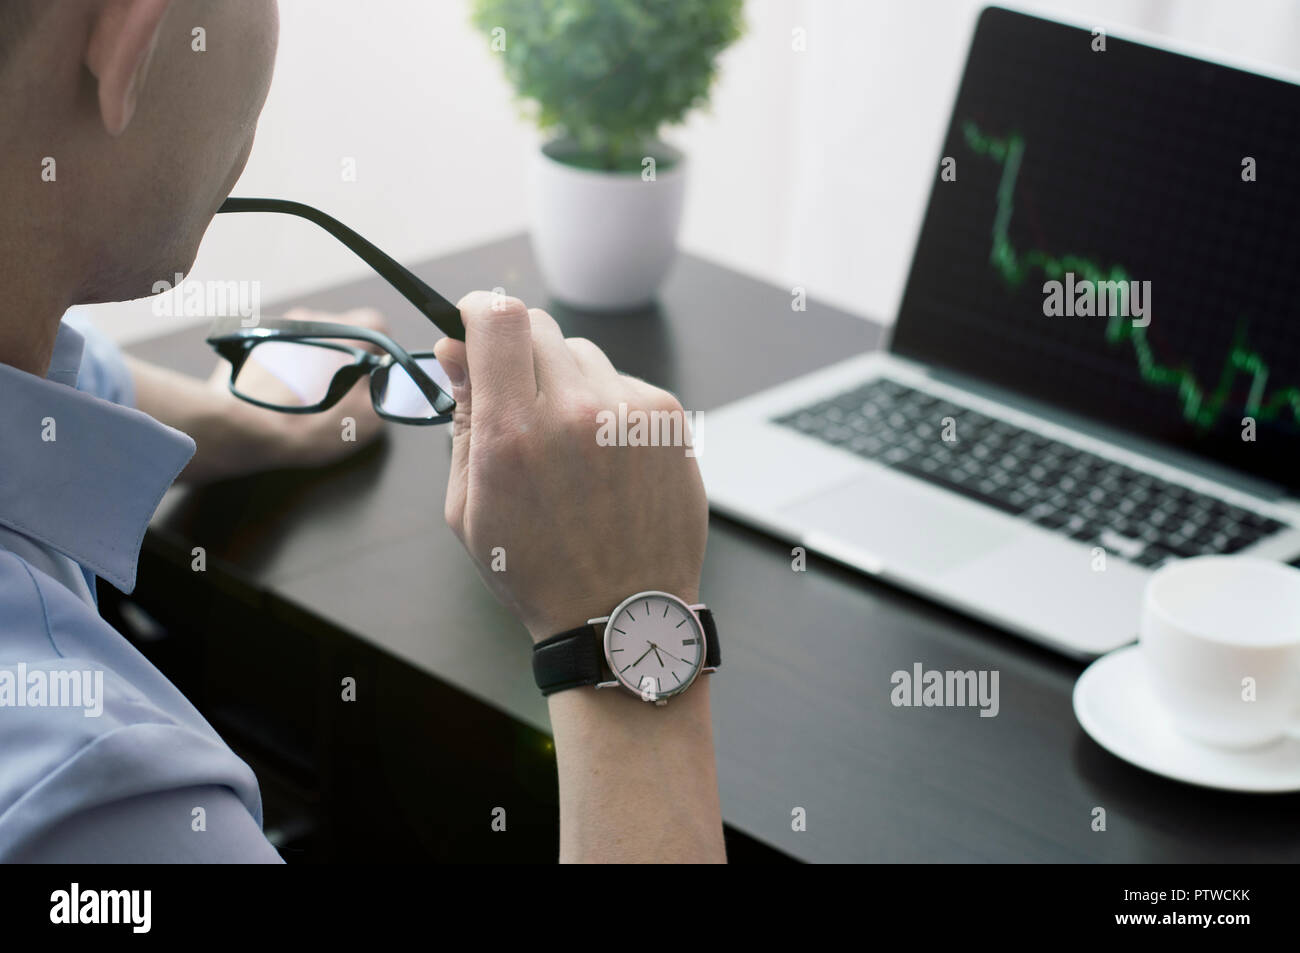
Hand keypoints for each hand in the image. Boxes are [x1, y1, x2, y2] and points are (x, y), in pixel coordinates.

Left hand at [203, 307, 387, 470]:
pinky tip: (286, 392)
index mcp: (345, 333)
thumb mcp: (367, 421)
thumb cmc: (306, 425)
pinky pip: (283, 347)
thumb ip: (389, 393)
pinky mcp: (253, 342)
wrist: (243, 427)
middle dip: (346, 356)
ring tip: (310, 393)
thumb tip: (388, 381)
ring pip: (310, 338)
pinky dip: (290, 364)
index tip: (374, 371)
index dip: (380, 349)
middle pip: (341, 331)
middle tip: (342, 389)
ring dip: (316, 359)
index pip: (376, 323)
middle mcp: (312, 321)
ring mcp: (279, 328)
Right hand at [433, 292, 707, 640]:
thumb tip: (454, 349)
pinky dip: (606, 404)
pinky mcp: (669, 418)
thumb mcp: (470, 506)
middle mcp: (577, 412)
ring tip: (566, 443)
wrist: (621, 613)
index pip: (496, 318)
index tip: (471, 325)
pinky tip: (604, 456)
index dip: (477, 310)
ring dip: (564, 379)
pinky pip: (622, 381)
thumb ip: (462, 418)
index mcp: (514, 435)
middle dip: (517, 351)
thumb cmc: (537, 569)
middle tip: (516, 398)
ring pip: (582, 352)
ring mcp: (631, 412)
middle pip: (538, 325)